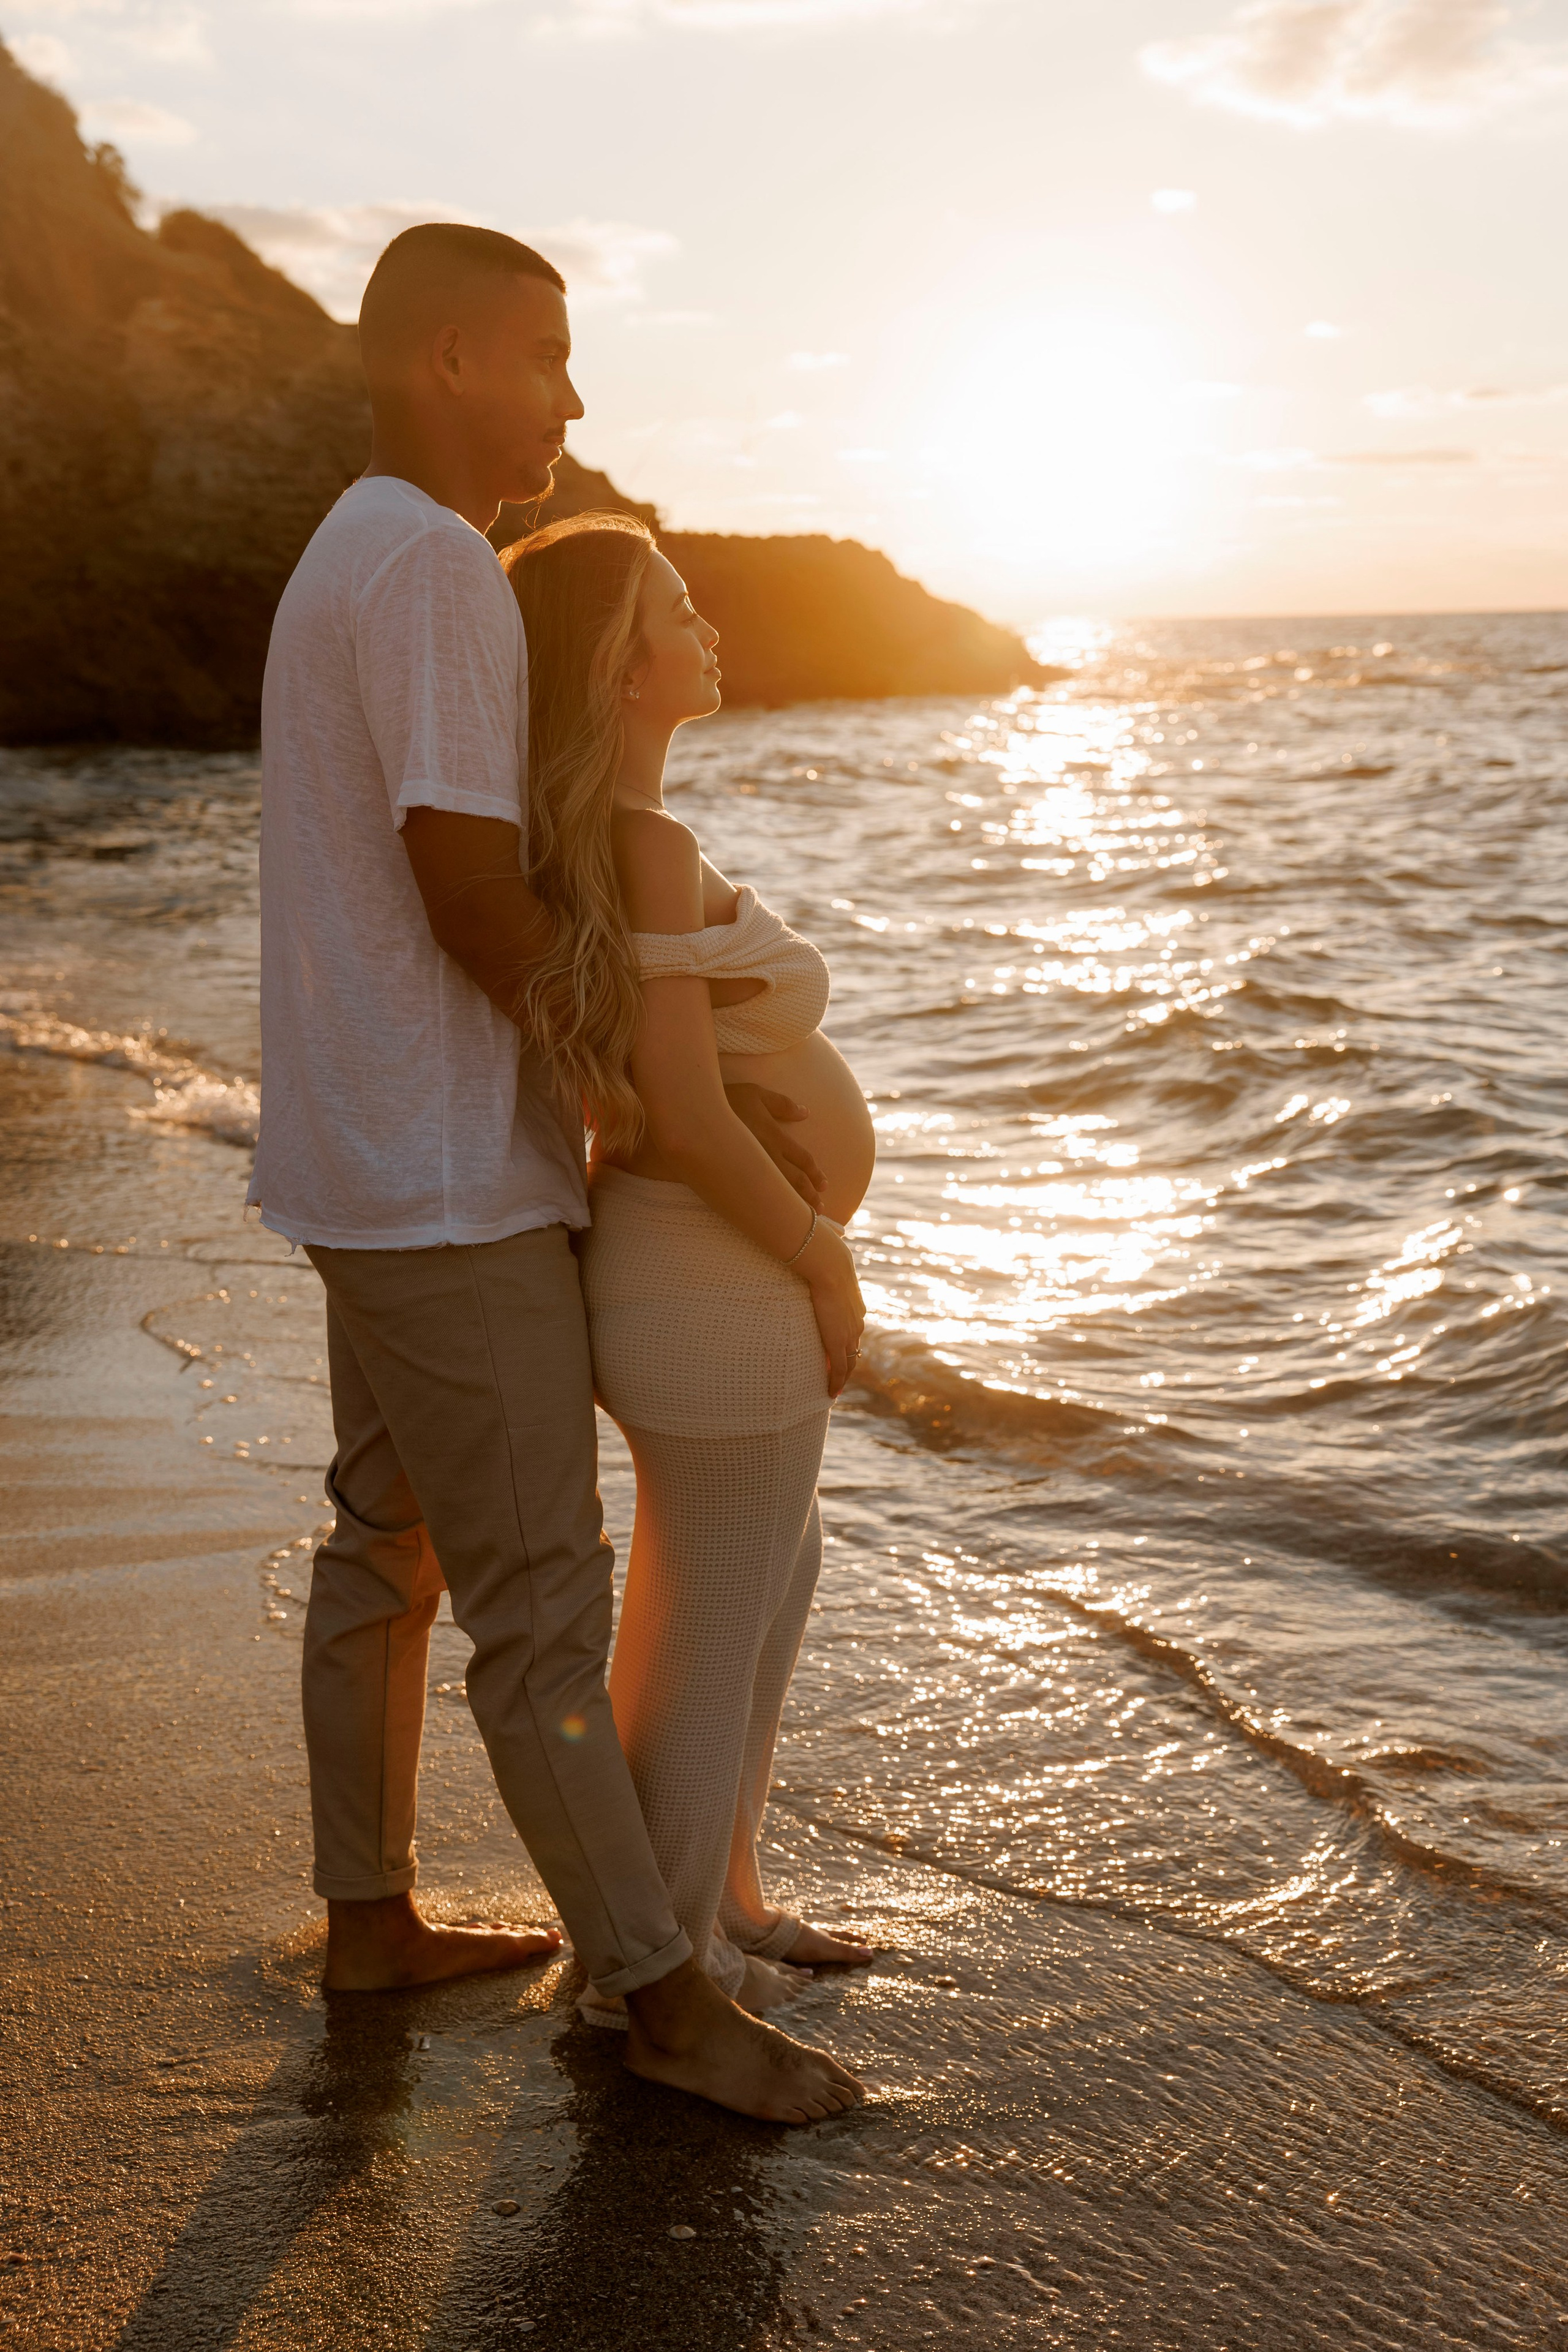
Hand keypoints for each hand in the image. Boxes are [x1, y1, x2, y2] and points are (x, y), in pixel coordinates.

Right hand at [724, 1083, 824, 1209]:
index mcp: (773, 1137)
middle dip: (810, 1195)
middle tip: (820, 1208)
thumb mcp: (755, 1094)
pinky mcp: (732, 1179)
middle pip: (794, 1181)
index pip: (802, 1159)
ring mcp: (748, 1170)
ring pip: (778, 1193)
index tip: (824, 1184)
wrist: (690, 1116)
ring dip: (794, 1205)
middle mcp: (765, 1157)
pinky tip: (773, 1214)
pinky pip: (756, 1196)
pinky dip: (769, 1207)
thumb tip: (805, 1113)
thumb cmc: (724, 1101)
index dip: (815, 1173)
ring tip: (804, 1216)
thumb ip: (782, 1104)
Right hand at [795, 1221, 865, 1397]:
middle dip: (847, 1366)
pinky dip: (835, 1381)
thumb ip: (831, 1250)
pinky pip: (838, 1366)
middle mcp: (856, 1320)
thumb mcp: (832, 1254)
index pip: (853, 1329)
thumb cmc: (824, 1252)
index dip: (848, 1343)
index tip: (842, 1353)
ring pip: (849, 1361)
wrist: (826, 1259)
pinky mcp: (837, 1339)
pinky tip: (830, 1393)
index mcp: (854, 1304)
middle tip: (839, 1380)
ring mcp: (848, 1331)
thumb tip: (831, 1235)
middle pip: (855, 1349)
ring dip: (841, 1377)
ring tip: (834, 1390)